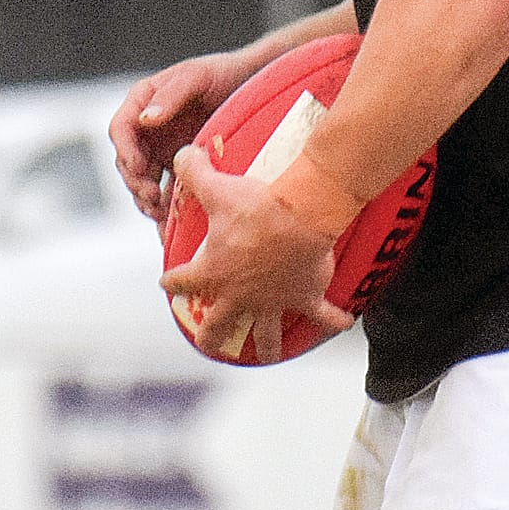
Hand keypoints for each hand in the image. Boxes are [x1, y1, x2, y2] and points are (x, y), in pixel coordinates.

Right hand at [109, 51, 250, 228]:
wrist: (254, 85)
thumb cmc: (224, 73)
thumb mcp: (196, 77)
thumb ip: (170, 96)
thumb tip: (145, 120)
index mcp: (143, 102)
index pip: (121, 129)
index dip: (125, 151)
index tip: (139, 169)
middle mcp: (148, 128)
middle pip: (128, 161)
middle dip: (135, 182)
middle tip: (152, 199)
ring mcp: (164, 150)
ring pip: (143, 181)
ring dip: (146, 200)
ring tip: (161, 215)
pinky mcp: (182, 168)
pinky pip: (166, 192)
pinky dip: (166, 209)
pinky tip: (173, 223)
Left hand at [157, 144, 350, 363]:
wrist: (299, 215)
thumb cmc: (256, 205)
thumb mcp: (216, 187)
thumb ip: (193, 172)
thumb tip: (181, 155)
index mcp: (214, 272)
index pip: (184, 281)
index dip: (172, 282)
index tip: (166, 283)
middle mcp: (240, 294)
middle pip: (219, 325)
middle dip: (211, 335)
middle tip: (207, 342)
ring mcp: (273, 300)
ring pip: (266, 333)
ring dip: (268, 344)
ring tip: (268, 353)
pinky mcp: (304, 297)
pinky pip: (321, 313)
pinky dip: (333, 319)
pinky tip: (342, 323)